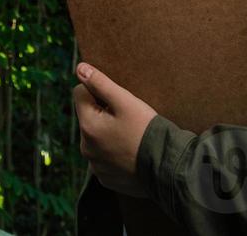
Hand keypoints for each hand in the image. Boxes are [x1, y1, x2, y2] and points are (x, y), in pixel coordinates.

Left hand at [73, 62, 156, 195]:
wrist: (167, 168)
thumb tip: (79, 68)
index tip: (117, 100)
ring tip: (131, 136)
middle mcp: (86, 148)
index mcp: (88, 126)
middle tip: (127, 118)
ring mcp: (95, 166)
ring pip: (96, 138)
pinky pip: (104, 158)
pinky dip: (114, 153)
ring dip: (107, 133)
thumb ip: (100, 83)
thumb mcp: (125, 101)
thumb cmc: (146, 130)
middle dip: (102, 113)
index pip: (80, 93)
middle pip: (88, 117)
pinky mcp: (106, 178)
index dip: (98, 91)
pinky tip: (131, 152)